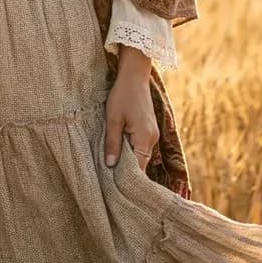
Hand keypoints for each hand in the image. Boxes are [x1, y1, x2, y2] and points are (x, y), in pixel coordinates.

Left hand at [104, 49, 157, 174]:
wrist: (134, 76)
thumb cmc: (122, 95)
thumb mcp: (113, 119)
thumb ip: (112, 143)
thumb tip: (111, 166)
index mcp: (145, 138)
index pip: (139, 168)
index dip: (127, 179)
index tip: (114, 187)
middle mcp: (152, 139)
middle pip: (140, 164)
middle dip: (126, 172)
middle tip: (109, 180)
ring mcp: (151, 134)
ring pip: (140, 156)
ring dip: (127, 161)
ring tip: (111, 167)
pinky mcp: (148, 130)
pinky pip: (140, 147)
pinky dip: (130, 151)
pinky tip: (118, 152)